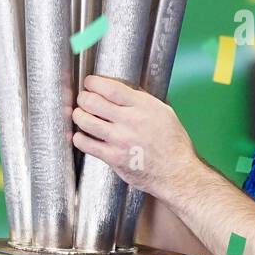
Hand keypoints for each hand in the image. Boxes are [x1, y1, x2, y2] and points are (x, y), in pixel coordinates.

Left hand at [70, 74, 198, 200]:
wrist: (176, 172)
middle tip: (84, 99)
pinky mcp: (113, 158)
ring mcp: (120, 140)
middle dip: (83, 97)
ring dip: (78, 115)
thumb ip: (143, 100)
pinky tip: (83, 136)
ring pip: (85, 121)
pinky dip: (79, 138)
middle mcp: (130, 121)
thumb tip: (125, 89)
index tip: (90, 82)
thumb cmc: (173, 143)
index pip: (110, 88)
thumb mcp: (165, 113)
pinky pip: (85, 144)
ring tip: (80, 115)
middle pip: (93, 102)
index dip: (94, 83)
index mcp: (143, 107)